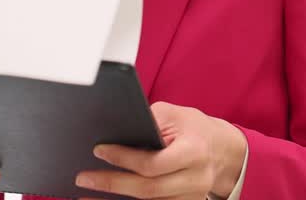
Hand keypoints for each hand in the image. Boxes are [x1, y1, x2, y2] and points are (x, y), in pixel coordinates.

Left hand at [73, 101, 246, 199]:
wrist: (222, 150)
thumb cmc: (193, 128)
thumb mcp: (174, 114)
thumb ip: (148, 121)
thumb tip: (115, 130)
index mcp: (194, 151)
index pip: (154, 163)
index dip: (124, 158)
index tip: (99, 150)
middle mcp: (196, 179)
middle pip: (149, 189)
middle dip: (112, 183)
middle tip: (83, 178)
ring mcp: (192, 197)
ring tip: (85, 196)